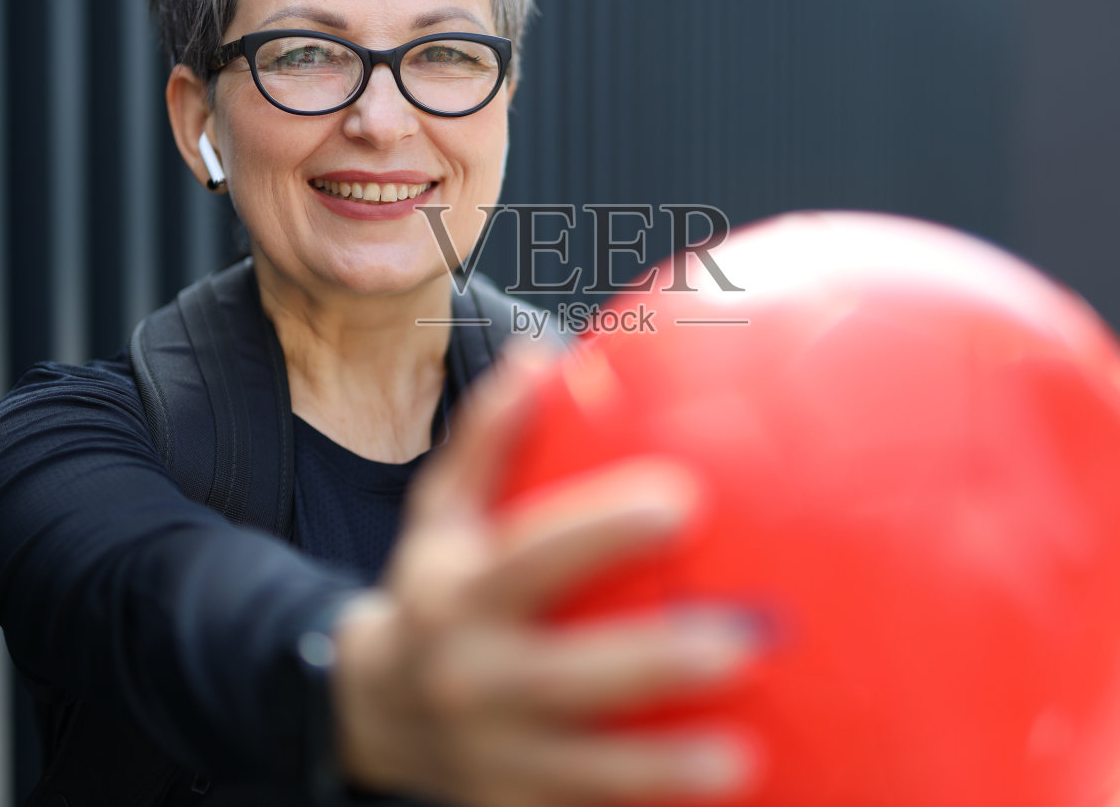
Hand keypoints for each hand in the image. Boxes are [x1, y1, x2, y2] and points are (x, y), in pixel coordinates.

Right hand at [329, 343, 759, 806]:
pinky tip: (722, 799)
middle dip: (650, 663)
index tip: (683, 501)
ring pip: (580, 770)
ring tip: (745, 755)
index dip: (601, 532)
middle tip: (745, 639)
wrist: (373, 708)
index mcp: (458, 594)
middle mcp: (470, 677)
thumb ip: (487, 439)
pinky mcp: (510, 806)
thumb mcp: (441, 511)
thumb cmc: (435, 587)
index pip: (531, 558)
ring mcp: (489, 755)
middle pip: (564, 677)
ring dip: (661, 766)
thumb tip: (541, 357)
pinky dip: (641, 806)